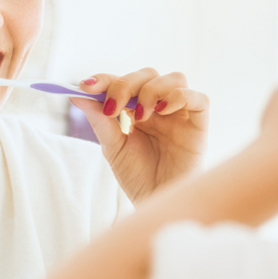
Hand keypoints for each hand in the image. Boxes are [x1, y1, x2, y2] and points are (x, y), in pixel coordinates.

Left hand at [70, 67, 208, 200]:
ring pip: (175, 78)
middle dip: (127, 84)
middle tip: (114, 107)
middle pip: (148, 75)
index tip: (86, 86)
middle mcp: (161, 108)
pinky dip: (179, 97)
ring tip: (141, 117)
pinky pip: (198, 98)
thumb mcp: (114, 148)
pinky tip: (162, 111)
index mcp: (139, 110)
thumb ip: (100, 120)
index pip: (124, 82)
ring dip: (152, 90)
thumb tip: (78, 94)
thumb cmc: (138, 178)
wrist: (156, 203)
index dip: (106, 79)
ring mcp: (181, 114)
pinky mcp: (199, 125)